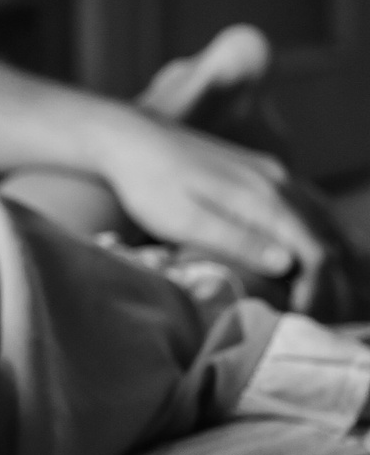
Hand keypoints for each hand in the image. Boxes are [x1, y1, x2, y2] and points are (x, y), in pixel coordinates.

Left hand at [96, 110, 342, 313]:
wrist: (129, 138)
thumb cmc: (150, 184)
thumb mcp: (187, 221)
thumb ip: (238, 241)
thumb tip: (289, 263)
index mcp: (263, 197)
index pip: (315, 251)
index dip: (316, 290)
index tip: (299, 316)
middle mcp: (277, 181)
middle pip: (323, 237)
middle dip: (324, 279)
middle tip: (304, 312)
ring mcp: (271, 173)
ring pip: (316, 222)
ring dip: (319, 259)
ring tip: (303, 294)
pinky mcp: (259, 171)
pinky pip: (301, 209)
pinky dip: (308, 237)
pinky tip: (294, 258)